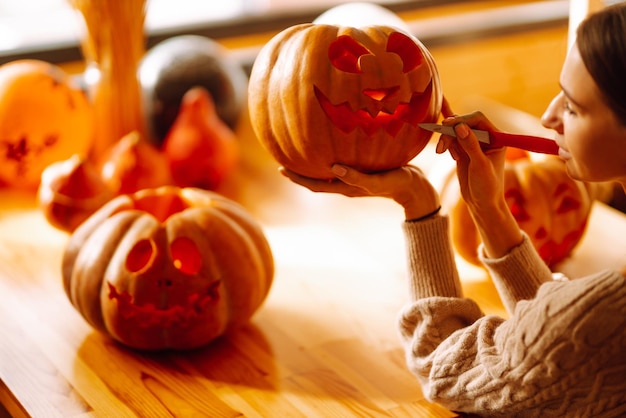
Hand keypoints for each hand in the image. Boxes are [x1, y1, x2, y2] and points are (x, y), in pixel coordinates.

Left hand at [279, 164, 439, 220]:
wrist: (416, 188)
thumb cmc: (398, 183)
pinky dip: (330, 156)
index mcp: (345, 188)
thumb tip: (332, 168)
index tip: (280, 168)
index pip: (315, 185)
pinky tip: (330, 143)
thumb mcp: (377, 181)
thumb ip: (356, 176)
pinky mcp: (364, 171)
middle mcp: (346, 184)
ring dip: (313, 163)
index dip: (297, 178)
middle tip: (282, 158)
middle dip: (299, 171)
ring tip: (301, 149)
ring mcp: (354, 178)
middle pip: (316, 179)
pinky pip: (341, 164)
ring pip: (327, 172)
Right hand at [435, 111, 506, 214]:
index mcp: (497, 138)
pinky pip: (452, 140)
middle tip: (441, 142)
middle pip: (465, 124)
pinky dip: (446, 144)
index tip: (448, 125)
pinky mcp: (463, 152)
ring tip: (440, 151)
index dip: (463, 120)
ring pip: (456, 132)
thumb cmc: (487, 187)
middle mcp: (486, 139)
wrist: (482, 204)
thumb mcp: (480, 165)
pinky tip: (442, 150)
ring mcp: (474, 145)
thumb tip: (460, 127)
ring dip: (446, 138)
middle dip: (451, 131)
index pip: (478, 120)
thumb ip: (470, 145)